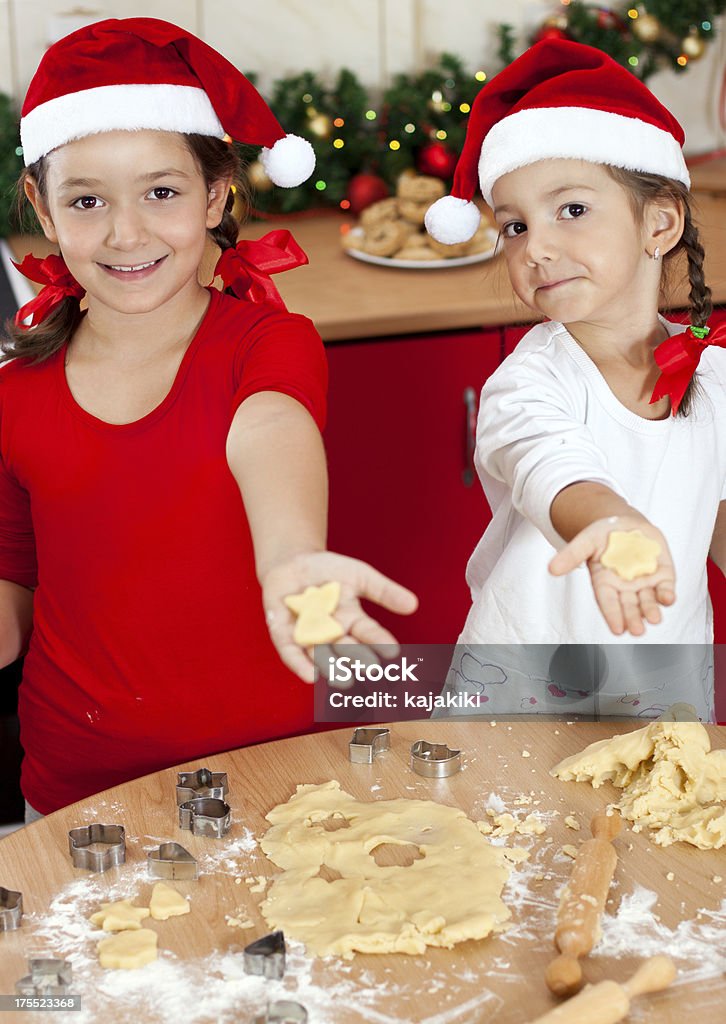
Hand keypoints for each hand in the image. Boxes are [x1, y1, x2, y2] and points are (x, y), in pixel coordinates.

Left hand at [260, 551, 418, 681]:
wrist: (293, 561)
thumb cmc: (329, 570)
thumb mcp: (360, 575)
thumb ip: (384, 591)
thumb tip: (413, 604)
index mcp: (352, 620)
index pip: (368, 633)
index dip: (379, 642)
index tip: (393, 652)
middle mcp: (331, 632)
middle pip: (346, 649)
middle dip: (358, 658)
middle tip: (371, 669)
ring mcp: (307, 634)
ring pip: (320, 655)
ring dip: (331, 667)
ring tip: (344, 680)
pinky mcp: (283, 633)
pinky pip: (291, 651)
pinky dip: (299, 663)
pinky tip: (310, 676)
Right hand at [548, 515, 675, 636]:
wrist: (625, 523)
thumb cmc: (602, 535)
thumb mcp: (584, 542)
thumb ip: (571, 556)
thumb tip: (551, 569)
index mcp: (605, 583)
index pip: (608, 603)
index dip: (613, 616)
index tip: (617, 630)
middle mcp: (625, 587)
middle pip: (629, 607)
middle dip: (633, 619)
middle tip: (637, 631)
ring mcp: (644, 581)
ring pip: (648, 601)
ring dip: (651, 610)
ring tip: (654, 619)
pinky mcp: (662, 574)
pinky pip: (665, 587)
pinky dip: (667, 594)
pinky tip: (668, 599)